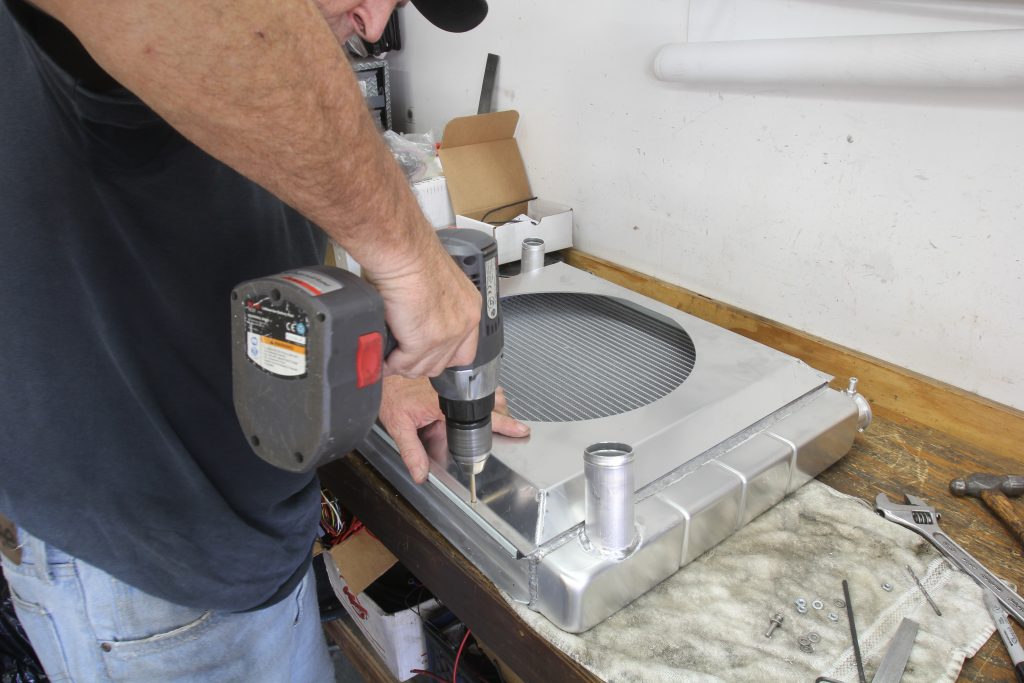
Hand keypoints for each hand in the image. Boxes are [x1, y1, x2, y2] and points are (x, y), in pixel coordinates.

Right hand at [370, 242, 482, 378]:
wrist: (404, 252)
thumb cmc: (413, 256)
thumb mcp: (436, 285)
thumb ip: (434, 308)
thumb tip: (416, 322)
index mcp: (469, 308)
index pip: (465, 350)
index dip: (442, 357)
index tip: (427, 356)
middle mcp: (463, 323)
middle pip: (442, 363)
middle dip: (419, 364)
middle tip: (402, 357)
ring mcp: (445, 335)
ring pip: (423, 367)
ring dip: (403, 365)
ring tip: (390, 358)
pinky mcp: (423, 340)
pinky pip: (404, 363)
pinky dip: (390, 363)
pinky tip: (383, 357)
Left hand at [378, 377, 528, 482]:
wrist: (383, 370)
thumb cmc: (389, 394)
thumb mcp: (397, 426)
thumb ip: (411, 451)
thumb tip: (421, 473)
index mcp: (443, 405)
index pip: (480, 416)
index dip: (503, 424)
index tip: (519, 429)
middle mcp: (451, 391)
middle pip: (489, 399)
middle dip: (502, 410)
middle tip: (511, 421)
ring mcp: (453, 381)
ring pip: (484, 389)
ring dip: (493, 398)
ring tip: (499, 409)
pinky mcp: (450, 375)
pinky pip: (473, 381)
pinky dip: (482, 390)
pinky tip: (479, 396)